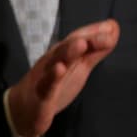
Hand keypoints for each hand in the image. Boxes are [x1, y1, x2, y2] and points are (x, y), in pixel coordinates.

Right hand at [8, 19, 119, 136]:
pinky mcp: (41, 94)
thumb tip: (112, 30)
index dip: (94, 32)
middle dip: (85, 40)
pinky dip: (52, 77)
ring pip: (56, 61)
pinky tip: (59, 69)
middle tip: (106, 36)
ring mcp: (45, 76)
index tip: (112, 27)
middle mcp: (53, 61)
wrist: (24, 108)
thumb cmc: (53, 84)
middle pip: (68, 47)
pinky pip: (46, 85)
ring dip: (68, 52)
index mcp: (63, 55)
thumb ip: (95, 50)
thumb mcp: (79, 67)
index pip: (78, 39)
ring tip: (81, 44)